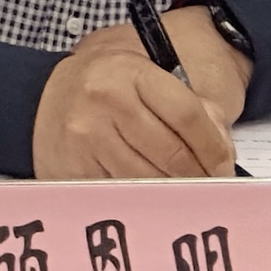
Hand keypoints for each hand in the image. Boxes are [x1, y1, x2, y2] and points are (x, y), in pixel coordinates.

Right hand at [32, 18, 237, 178]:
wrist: (46, 95)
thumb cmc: (107, 88)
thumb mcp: (149, 78)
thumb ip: (193, 108)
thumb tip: (220, 156)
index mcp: (129, 71)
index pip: (187, 115)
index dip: (213, 147)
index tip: (224, 167)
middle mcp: (103, 100)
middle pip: (171, 153)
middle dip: (198, 176)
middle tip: (210, 186)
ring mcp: (84, 136)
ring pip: (148, 179)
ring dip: (173, 191)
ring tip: (183, 192)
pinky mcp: (71, 167)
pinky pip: (121, 193)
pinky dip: (141, 199)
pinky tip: (150, 196)